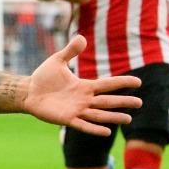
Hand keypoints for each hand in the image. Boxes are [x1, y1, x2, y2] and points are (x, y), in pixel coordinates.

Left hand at [23, 36, 142, 135]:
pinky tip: (107, 131)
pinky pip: (83, 125)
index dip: (122, 83)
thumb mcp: (57, 60)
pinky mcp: (67, 119)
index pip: (107, 84)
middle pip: (108, 101)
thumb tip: (82, 37)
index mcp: (84, 86)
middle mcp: (84, 99)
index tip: (138, 82)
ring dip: (113, 116)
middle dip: (123, 101)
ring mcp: (77, 110)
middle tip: (140, 103)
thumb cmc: (43, 77)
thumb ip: (70, 50)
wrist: (28, 91)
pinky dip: (94, 129)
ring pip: (99, 114)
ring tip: (128, 119)